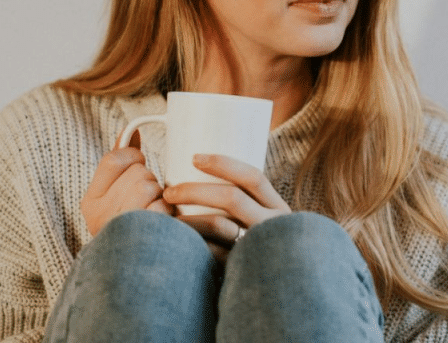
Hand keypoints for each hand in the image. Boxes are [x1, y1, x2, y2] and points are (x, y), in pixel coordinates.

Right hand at [80, 130, 173, 236]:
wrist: (132, 275)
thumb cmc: (128, 226)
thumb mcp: (114, 194)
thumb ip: (120, 162)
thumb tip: (132, 131)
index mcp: (90, 202)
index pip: (113, 159)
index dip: (133, 155)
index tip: (138, 163)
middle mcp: (100, 216)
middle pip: (138, 173)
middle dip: (150, 181)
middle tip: (147, 199)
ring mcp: (121, 228)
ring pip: (151, 186)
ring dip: (160, 196)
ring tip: (154, 211)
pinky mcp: (144, 239)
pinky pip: (163, 207)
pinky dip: (168, 213)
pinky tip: (163, 225)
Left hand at [162, 153, 289, 260]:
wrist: (280, 290)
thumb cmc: (261, 246)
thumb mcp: (264, 221)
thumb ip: (245, 205)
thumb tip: (200, 176)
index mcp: (277, 208)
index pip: (253, 177)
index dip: (224, 163)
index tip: (194, 158)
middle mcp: (272, 225)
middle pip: (232, 197)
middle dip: (194, 190)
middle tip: (169, 192)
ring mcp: (258, 247)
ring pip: (219, 225)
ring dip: (188, 218)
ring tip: (167, 217)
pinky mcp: (243, 268)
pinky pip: (213, 253)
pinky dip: (193, 244)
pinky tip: (177, 242)